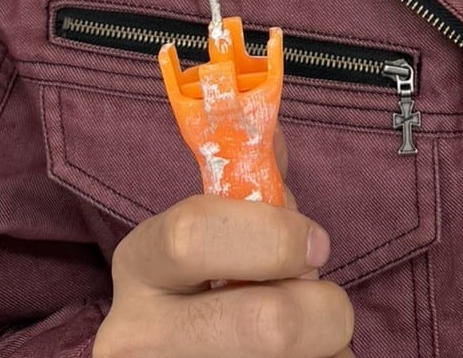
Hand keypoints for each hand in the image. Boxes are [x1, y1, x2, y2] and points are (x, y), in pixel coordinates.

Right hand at [93, 133, 353, 357]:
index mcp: (140, 265)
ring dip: (327, 351)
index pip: (194, 234)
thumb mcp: (221, 230)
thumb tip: (277, 127)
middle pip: (268, 326)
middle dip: (324, 311)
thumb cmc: (213, 291)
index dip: (273, 236)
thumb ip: (252, 178)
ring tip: (307, 345)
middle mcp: (135, 339)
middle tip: (325, 309)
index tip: (316, 244)